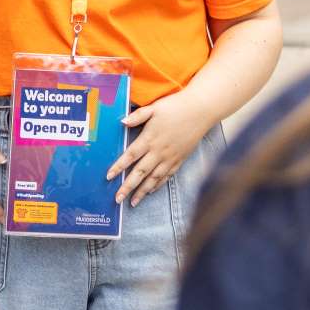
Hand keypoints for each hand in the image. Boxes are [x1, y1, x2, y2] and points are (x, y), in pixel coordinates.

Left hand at [111, 89, 216, 204]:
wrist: (200, 111)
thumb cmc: (176, 107)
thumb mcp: (154, 108)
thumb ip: (137, 116)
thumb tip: (121, 122)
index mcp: (149, 139)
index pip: (130, 156)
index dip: (118, 167)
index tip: (108, 177)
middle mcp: (159, 152)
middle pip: (140, 172)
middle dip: (128, 187)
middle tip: (117, 199)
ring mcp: (170, 157)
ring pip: (153, 178)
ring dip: (142, 191)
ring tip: (132, 202)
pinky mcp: (180, 160)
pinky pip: (167, 176)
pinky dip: (158, 185)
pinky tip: (151, 191)